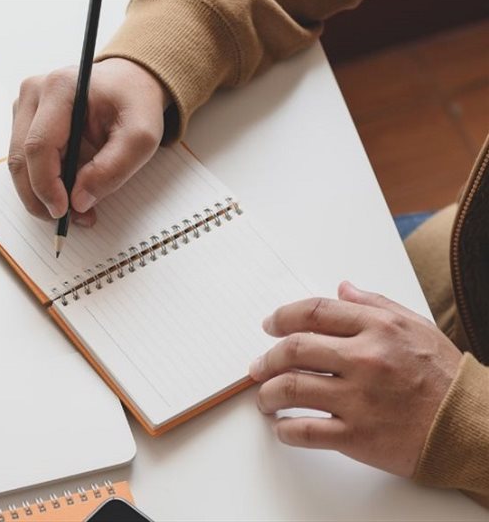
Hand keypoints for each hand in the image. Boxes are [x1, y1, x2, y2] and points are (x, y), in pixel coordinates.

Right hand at [9, 58, 169, 225]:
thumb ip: (112, 169)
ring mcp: (24, 105)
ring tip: (74, 209)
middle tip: (68, 220)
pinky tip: (66, 192)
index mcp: (60, 88)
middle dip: (40, 198)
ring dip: (40, 195)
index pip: (38, 145)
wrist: (129, 83)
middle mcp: (34, 92)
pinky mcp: (24, 120)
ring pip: (19, 163)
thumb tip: (78, 202)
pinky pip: (24, 161)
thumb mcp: (141, 137)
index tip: (63, 212)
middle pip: (21, 158)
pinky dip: (41, 184)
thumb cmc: (134, 104)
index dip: (46, 185)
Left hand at [249, 281, 462, 476]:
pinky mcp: (357, 436)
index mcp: (378, 329)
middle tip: (257, 366)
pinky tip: (282, 427)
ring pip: (290, 389)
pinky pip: (304, 430)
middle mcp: (365, 360)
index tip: (269, 325)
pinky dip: (284, 430)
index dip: (282, 317)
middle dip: (266, 358)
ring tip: (264, 398)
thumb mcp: (416, 327)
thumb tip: (342, 289)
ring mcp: (359, 399)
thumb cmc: (444, 377)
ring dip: (267, 393)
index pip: (313, 312)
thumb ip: (375, 305)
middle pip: (293, 349)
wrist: (472, 428)